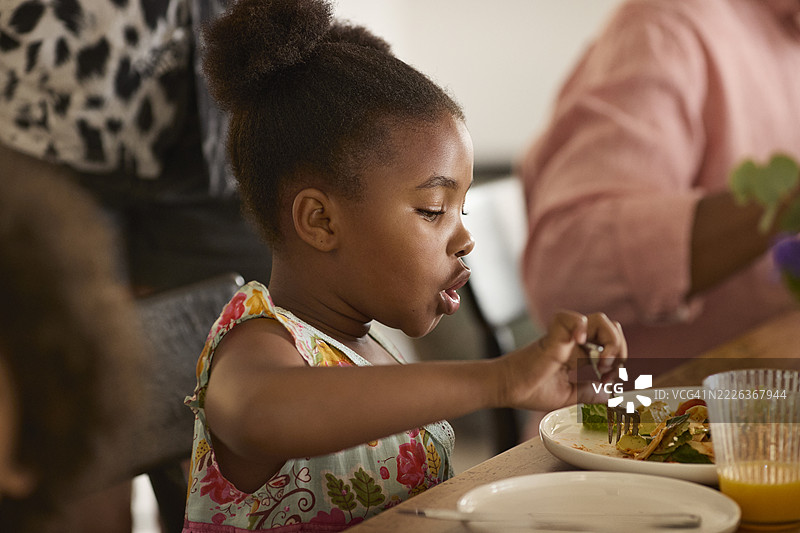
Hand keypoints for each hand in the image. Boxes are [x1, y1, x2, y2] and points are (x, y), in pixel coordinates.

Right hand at [497, 310, 626, 411]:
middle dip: (619, 351)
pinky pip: (571, 319)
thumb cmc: (532, 389)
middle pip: (612, 328)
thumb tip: (611, 394)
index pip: (613, 342)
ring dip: (609, 342)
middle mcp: (576, 340)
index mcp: (581, 351)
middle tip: (607, 372)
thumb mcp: (571, 395)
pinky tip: (579, 341)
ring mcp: (565, 336)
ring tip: (600, 362)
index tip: (610, 380)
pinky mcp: (552, 337)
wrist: (507, 389)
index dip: (620, 360)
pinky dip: (580, 326)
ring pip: (600, 320)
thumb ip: (590, 392)